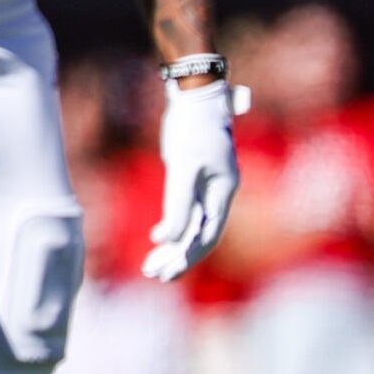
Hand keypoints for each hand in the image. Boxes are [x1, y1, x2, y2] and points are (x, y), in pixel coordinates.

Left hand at [143, 80, 236, 281]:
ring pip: (192, 225)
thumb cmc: (192, 128)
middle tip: (155, 276)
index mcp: (223, 192)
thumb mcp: (183, 166)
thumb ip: (178, 204)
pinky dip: (172, 227)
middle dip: (179, 257)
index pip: (208, 234)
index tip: (168, 271)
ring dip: (173, 247)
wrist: (194, 97)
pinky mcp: (192, 179)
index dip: (189, 255)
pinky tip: (157, 240)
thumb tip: (168, 239)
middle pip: (200, 234)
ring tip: (151, 267)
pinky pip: (185, 211)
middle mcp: (218, 193)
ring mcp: (206, 186)